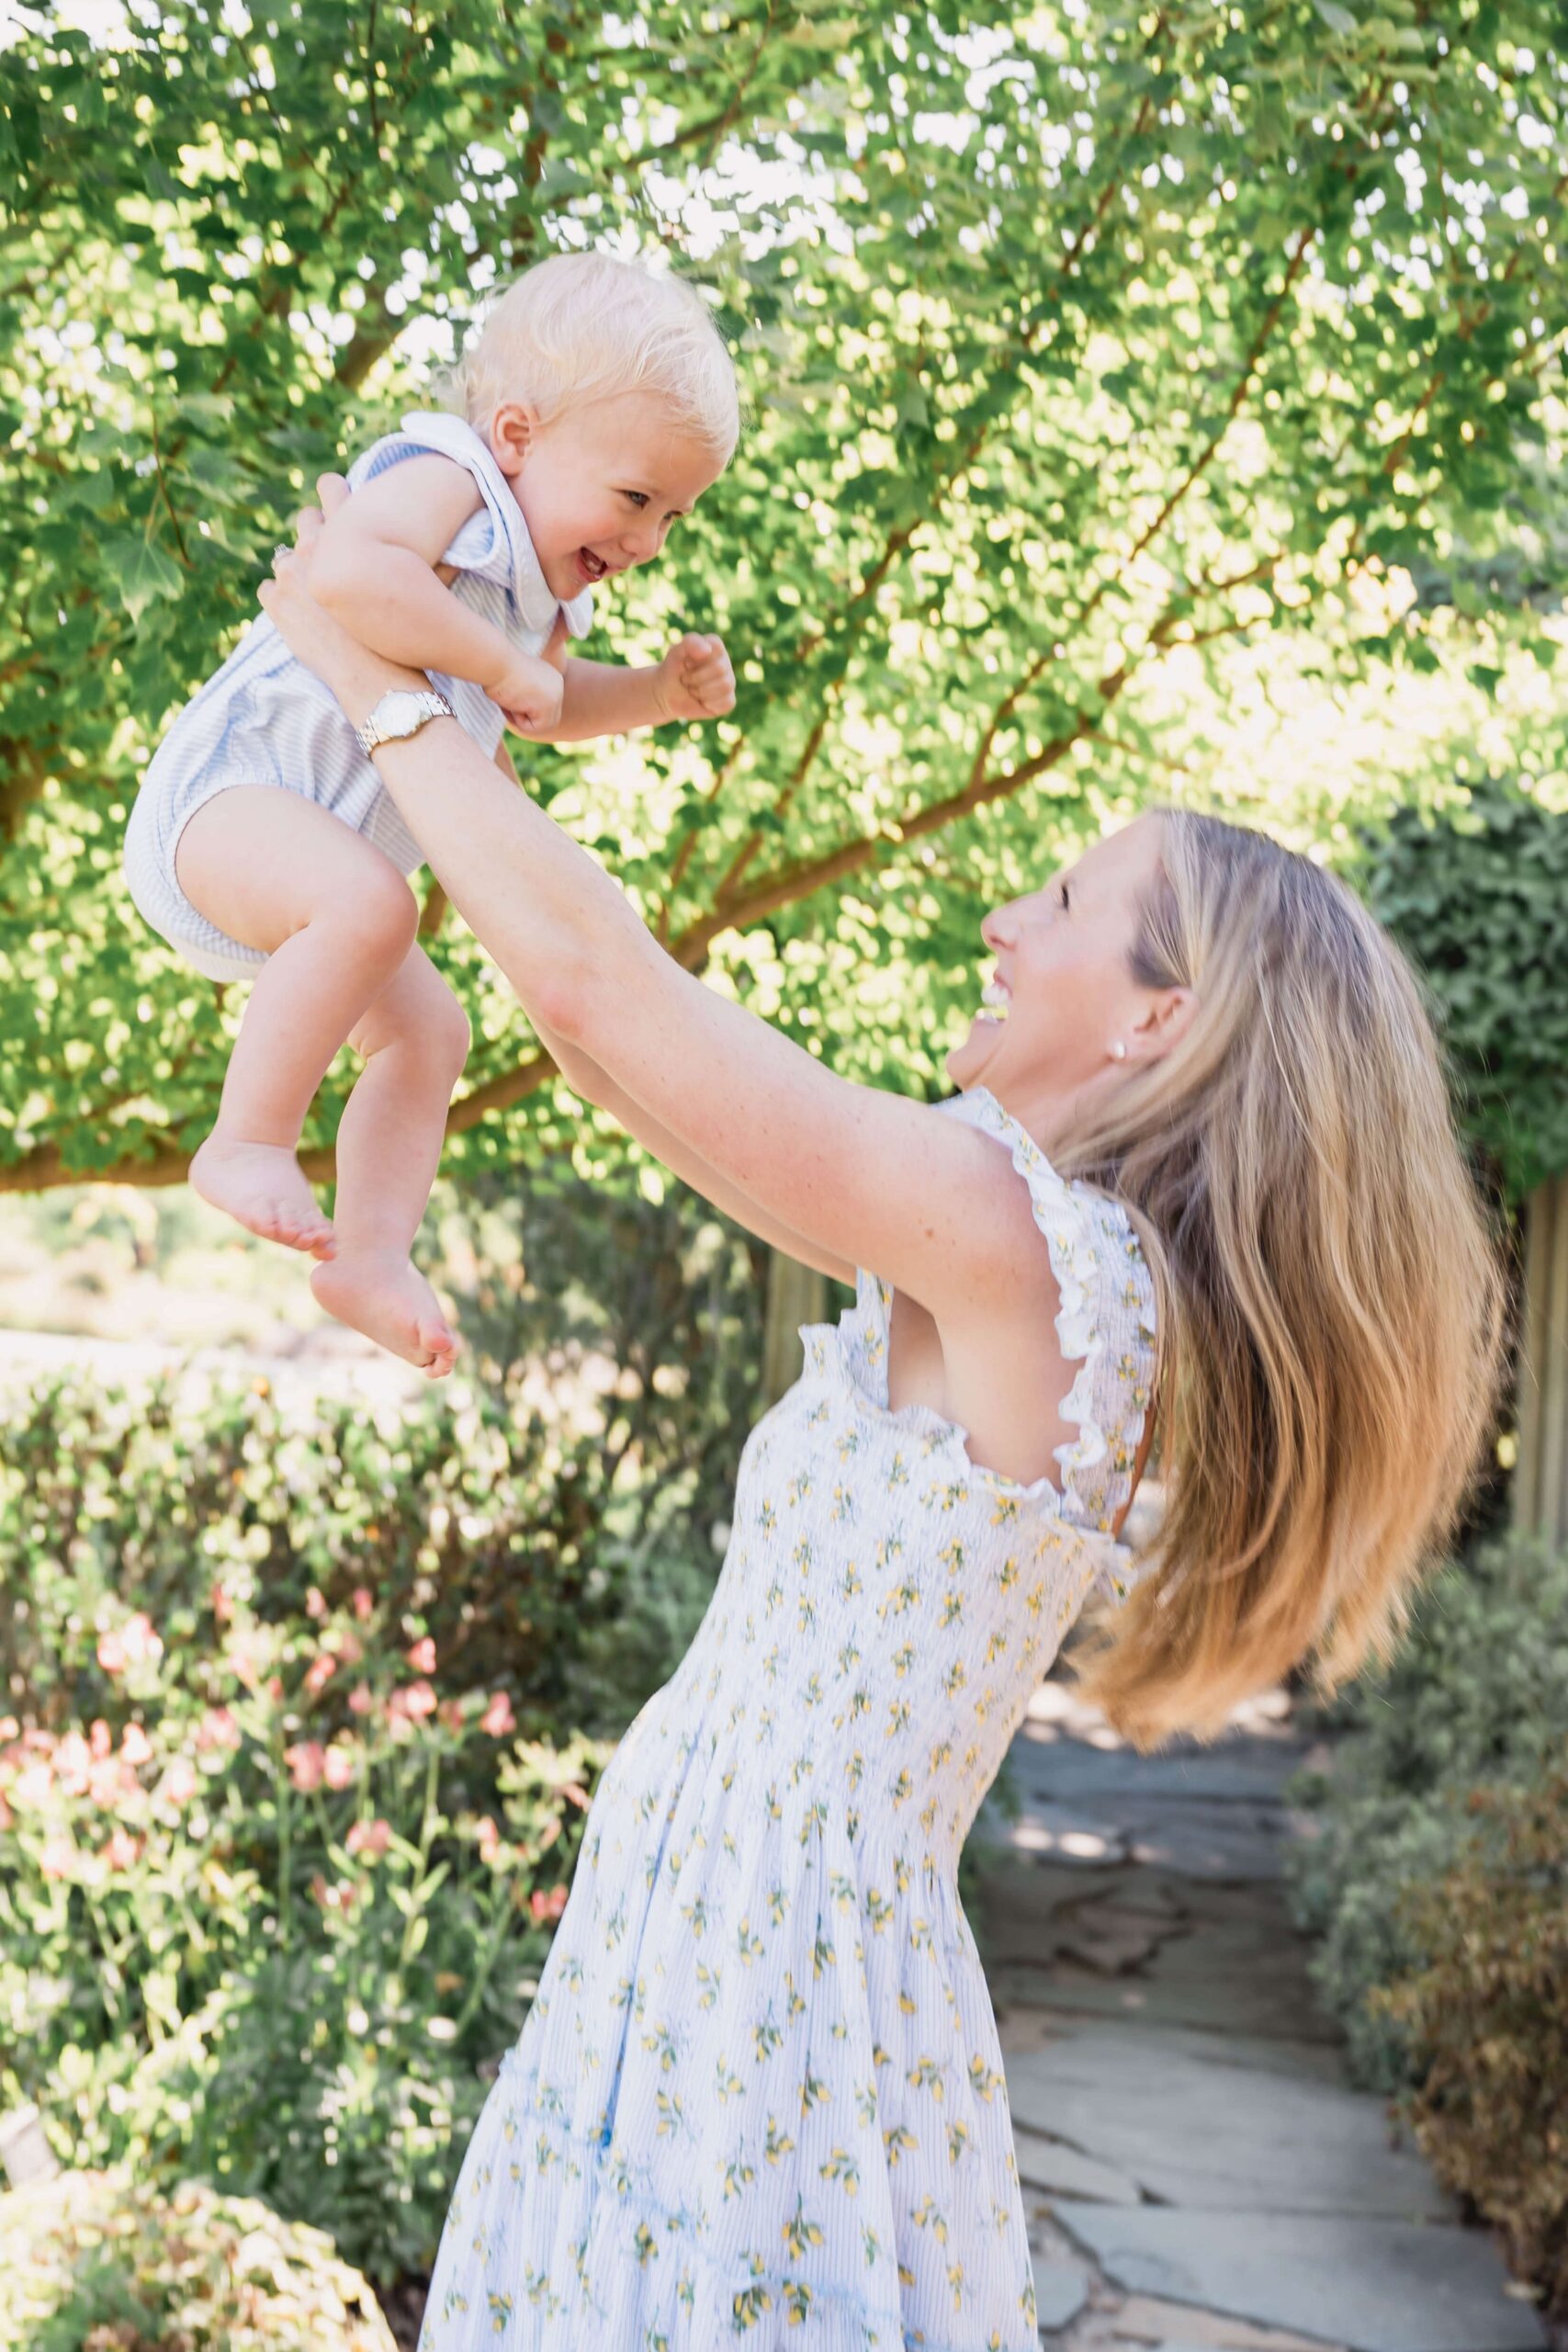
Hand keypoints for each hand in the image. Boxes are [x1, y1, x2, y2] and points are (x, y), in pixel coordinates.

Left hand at [258, 475, 423, 720]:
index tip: (338, 502)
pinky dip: (279, 597)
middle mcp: (312, 546)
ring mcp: (290, 576)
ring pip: (282, 555)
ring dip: (295, 566)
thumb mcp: (427, 587)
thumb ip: (436, 560)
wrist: (377, 679)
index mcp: (345, 531)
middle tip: (327, 548)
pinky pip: (267, 589)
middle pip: (304, 517)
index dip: (334, 492)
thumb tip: (455, 550)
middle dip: (314, 529)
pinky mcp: (276, 605)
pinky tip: (298, 611)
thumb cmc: (405, 633)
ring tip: (311, 584)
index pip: (330, 488)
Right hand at [490, 649, 564, 734]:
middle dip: (526, 719)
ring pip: (542, 726)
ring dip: (522, 721)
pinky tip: (512, 704)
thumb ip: (525, 696)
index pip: (543, 706)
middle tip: (507, 705)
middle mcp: (558, 685)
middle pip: (548, 718)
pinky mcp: (549, 705)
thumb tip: (526, 715)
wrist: (494, 661)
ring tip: (509, 704)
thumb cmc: (495, 670)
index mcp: (551, 677)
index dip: (524, 709)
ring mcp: (557, 695)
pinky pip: (535, 728)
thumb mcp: (515, 683)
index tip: (508, 695)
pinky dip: (519, 722)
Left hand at [653, 633, 735, 722]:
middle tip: (685, 679)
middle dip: (696, 678)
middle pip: (720, 669)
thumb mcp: (675, 653)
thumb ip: (690, 642)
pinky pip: (726, 703)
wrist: (667, 695)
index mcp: (714, 646)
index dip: (696, 659)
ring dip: (701, 691)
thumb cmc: (672, 671)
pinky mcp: (728, 700)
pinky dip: (709, 704)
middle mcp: (725, 662)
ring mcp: (728, 681)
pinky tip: (701, 700)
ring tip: (692, 689)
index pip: (716, 647)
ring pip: (725, 686)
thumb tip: (707, 650)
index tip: (686, 663)